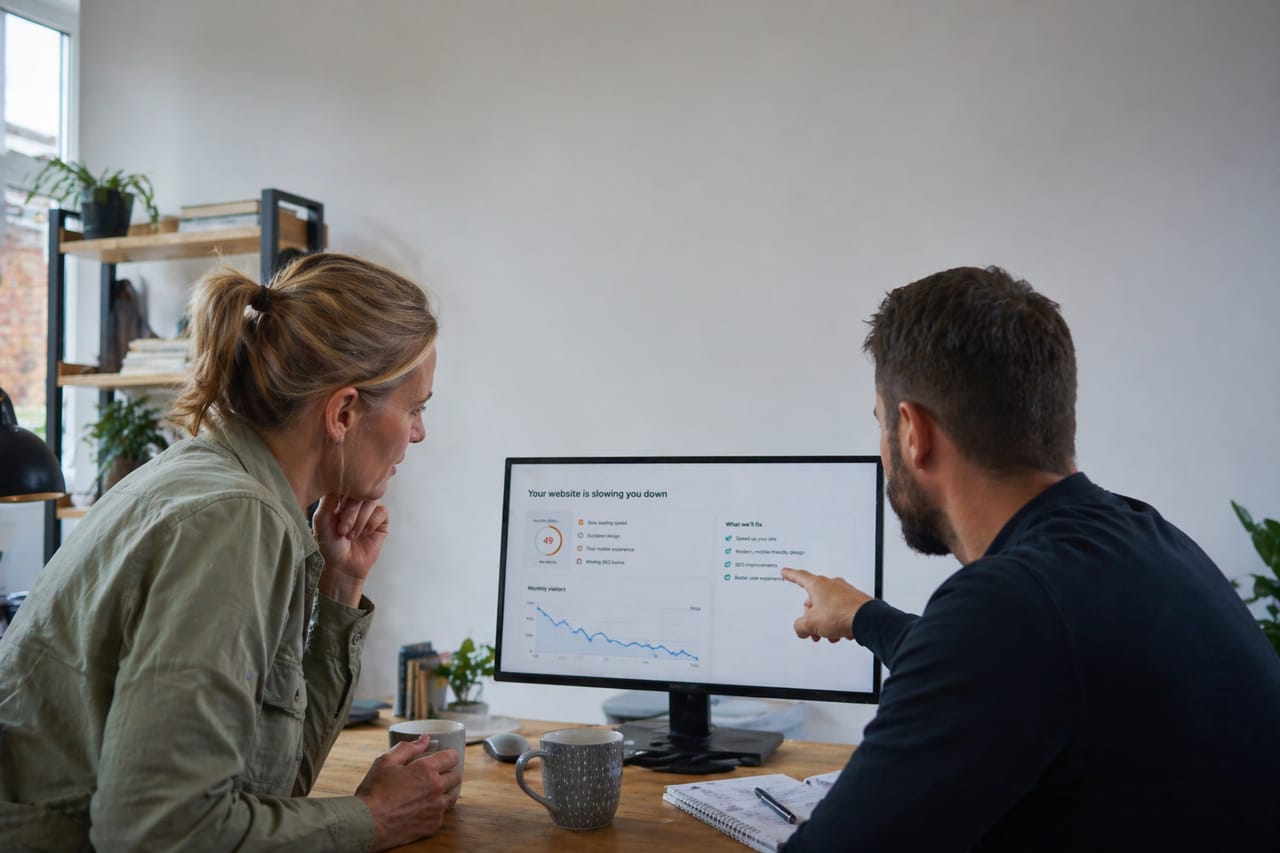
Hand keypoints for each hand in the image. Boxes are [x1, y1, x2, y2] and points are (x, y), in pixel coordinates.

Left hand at [314, 493, 388, 606]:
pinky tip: (365, 533)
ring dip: (360, 519)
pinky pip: (382, 512)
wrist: (342, 567)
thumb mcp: (321, 522)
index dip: (344, 493)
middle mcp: (354, 502)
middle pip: (360, 491)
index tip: (338, 508)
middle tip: (342, 530)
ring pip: (371, 501)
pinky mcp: (380, 521)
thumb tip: (337, 482)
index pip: (346, 483)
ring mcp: (368, 511)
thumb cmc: (328, 546)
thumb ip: (327, 502)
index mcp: (338, 499)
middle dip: (351, 512)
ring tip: (351, 535)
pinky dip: (372, 523)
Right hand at [356, 736, 462, 851]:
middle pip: (456, 777)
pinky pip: (441, 814)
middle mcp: (436, 789)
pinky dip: (434, 811)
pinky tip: (420, 809)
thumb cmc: (374, 792)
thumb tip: (424, 739)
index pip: (453, 757)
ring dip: (444, 792)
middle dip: (447, 773)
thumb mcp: (386, 762)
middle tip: (433, 775)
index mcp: (427, 770)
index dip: (449, 755)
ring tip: (427, 792)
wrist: (367, 824)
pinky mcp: (433, 825)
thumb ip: (408, 748)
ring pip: (451, 796)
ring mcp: (436, 809)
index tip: (442, 758)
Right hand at [781, 566, 873, 642]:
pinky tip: (842, 634)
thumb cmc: (841, 615)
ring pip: (829, 608)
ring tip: (830, 636)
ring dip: (826, 624)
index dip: (790, 575)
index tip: (785, 571)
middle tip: (813, 631)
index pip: (800, 577)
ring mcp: (845, 592)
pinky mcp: (856, 601)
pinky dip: (839, 623)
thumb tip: (801, 628)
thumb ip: (800, 626)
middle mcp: (832, 585)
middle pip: (815, 600)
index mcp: (818, 585)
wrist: (868, 620)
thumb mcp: (811, 624)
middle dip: (812, 618)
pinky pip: (842, 612)